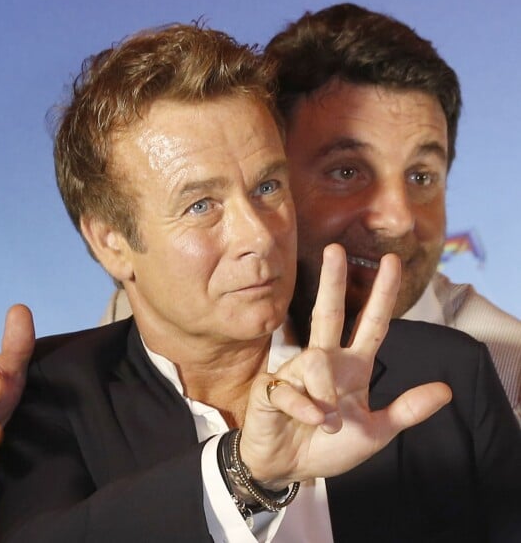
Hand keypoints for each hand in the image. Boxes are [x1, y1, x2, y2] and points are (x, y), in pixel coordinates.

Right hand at [240, 243, 451, 488]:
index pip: (371, 324)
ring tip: (329, 424)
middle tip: (335, 249)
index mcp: (351, 367)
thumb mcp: (376, 432)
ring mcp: (295, 372)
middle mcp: (324, 361)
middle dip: (332, 281)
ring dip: (325, 395)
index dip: (382, 295)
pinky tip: (311, 421)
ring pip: (315, 362)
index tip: (392, 263)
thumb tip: (446, 389)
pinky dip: (305, 408)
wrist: (288, 469)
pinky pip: (290, 389)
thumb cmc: (328, 449)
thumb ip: (406, 410)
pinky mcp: (272, 387)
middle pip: (328, 312)